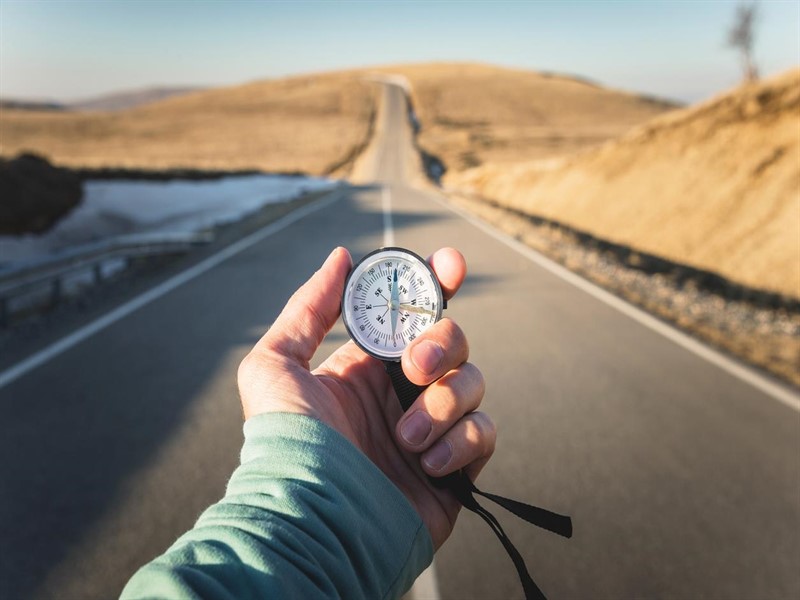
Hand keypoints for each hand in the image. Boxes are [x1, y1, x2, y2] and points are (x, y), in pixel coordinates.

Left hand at [237, 247, 495, 548]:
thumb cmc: (285, 443)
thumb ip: (307, 308)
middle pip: (453, 341)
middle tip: (413, 370)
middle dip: (441, 346)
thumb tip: (342, 259)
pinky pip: (484, 433)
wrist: (312, 519)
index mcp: (368, 366)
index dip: (437, 283)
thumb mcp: (274, 365)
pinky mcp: (454, 468)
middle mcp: (402, 393)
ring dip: (441, 405)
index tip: (450, 265)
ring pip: (472, 384)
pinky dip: (460, 443)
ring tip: (403, 439)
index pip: (413, 314)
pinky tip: (424, 463)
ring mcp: (431, 429)